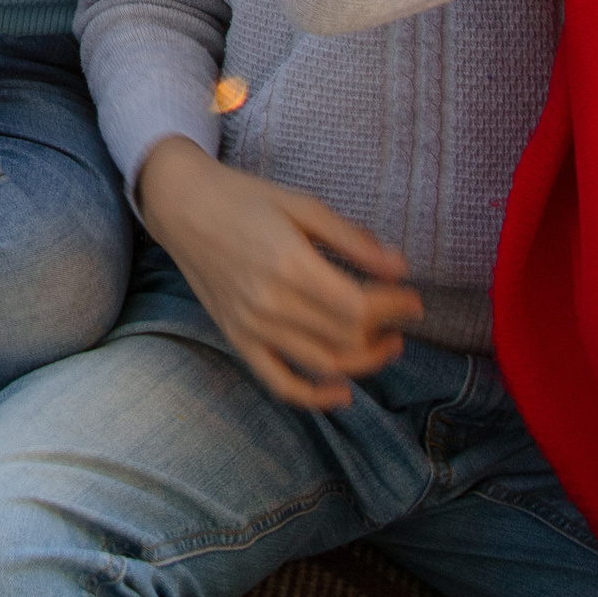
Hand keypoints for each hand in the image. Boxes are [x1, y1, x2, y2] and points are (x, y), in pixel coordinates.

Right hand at [137, 135, 422, 406]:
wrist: (182, 206)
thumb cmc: (245, 199)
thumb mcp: (302, 205)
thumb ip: (351, 239)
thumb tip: (400, 268)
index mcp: (289, 263)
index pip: (358, 306)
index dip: (395, 308)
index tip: (414, 300)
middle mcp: (269, 302)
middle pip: (345, 337)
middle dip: (384, 331)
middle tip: (401, 318)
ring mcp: (251, 325)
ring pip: (322, 364)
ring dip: (363, 362)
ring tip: (385, 345)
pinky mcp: (237, 338)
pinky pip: (278, 381)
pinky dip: (312, 397)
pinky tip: (341, 393)